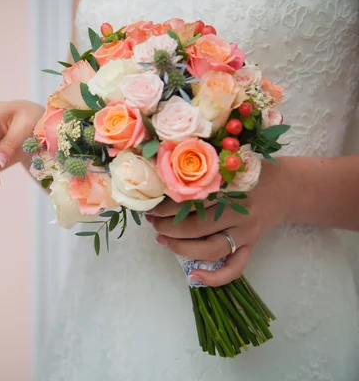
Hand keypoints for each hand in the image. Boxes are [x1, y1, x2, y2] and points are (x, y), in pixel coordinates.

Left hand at [146, 161, 286, 286]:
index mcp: (230, 187)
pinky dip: (214, 277)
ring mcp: (246, 232)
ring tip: (161, 238)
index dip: (165, 204)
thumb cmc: (251, 171)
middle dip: (166, 225)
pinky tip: (193, 276)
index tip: (151, 203)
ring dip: (180, 247)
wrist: (289, 186)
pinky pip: (234, 268)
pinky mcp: (251, 246)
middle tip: (152, 220)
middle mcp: (239, 211)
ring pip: (209, 248)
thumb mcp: (229, 162)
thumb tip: (163, 181)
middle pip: (196, 225)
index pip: (191, 199)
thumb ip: (203, 171)